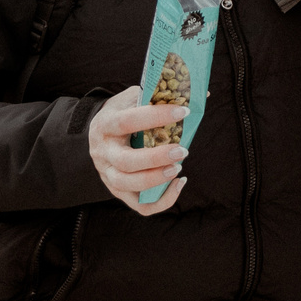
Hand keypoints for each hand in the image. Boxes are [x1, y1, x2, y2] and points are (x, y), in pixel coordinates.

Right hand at [88, 85, 188, 214]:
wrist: (98, 132)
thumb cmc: (122, 112)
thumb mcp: (133, 98)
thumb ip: (160, 96)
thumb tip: (202, 94)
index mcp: (105, 124)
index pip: (127, 121)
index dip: (155, 117)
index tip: (183, 112)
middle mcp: (103, 152)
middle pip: (125, 162)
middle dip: (156, 158)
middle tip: (183, 151)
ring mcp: (108, 174)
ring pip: (129, 185)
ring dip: (157, 180)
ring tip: (178, 168)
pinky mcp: (118, 191)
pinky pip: (140, 206)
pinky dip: (162, 200)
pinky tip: (177, 184)